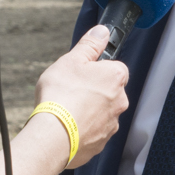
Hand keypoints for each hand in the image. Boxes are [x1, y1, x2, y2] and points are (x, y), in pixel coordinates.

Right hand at [32, 28, 129, 166]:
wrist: (54, 136)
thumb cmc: (62, 95)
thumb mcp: (72, 60)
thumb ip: (90, 45)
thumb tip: (102, 32)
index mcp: (115, 77)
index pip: (114, 67)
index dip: (96, 68)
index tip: (82, 72)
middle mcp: (120, 101)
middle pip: (108, 90)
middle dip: (93, 90)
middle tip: (71, 91)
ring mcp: (111, 124)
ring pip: (102, 112)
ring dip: (88, 110)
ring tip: (66, 110)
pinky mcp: (101, 143)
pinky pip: (94, 131)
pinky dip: (84, 129)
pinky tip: (68, 126)